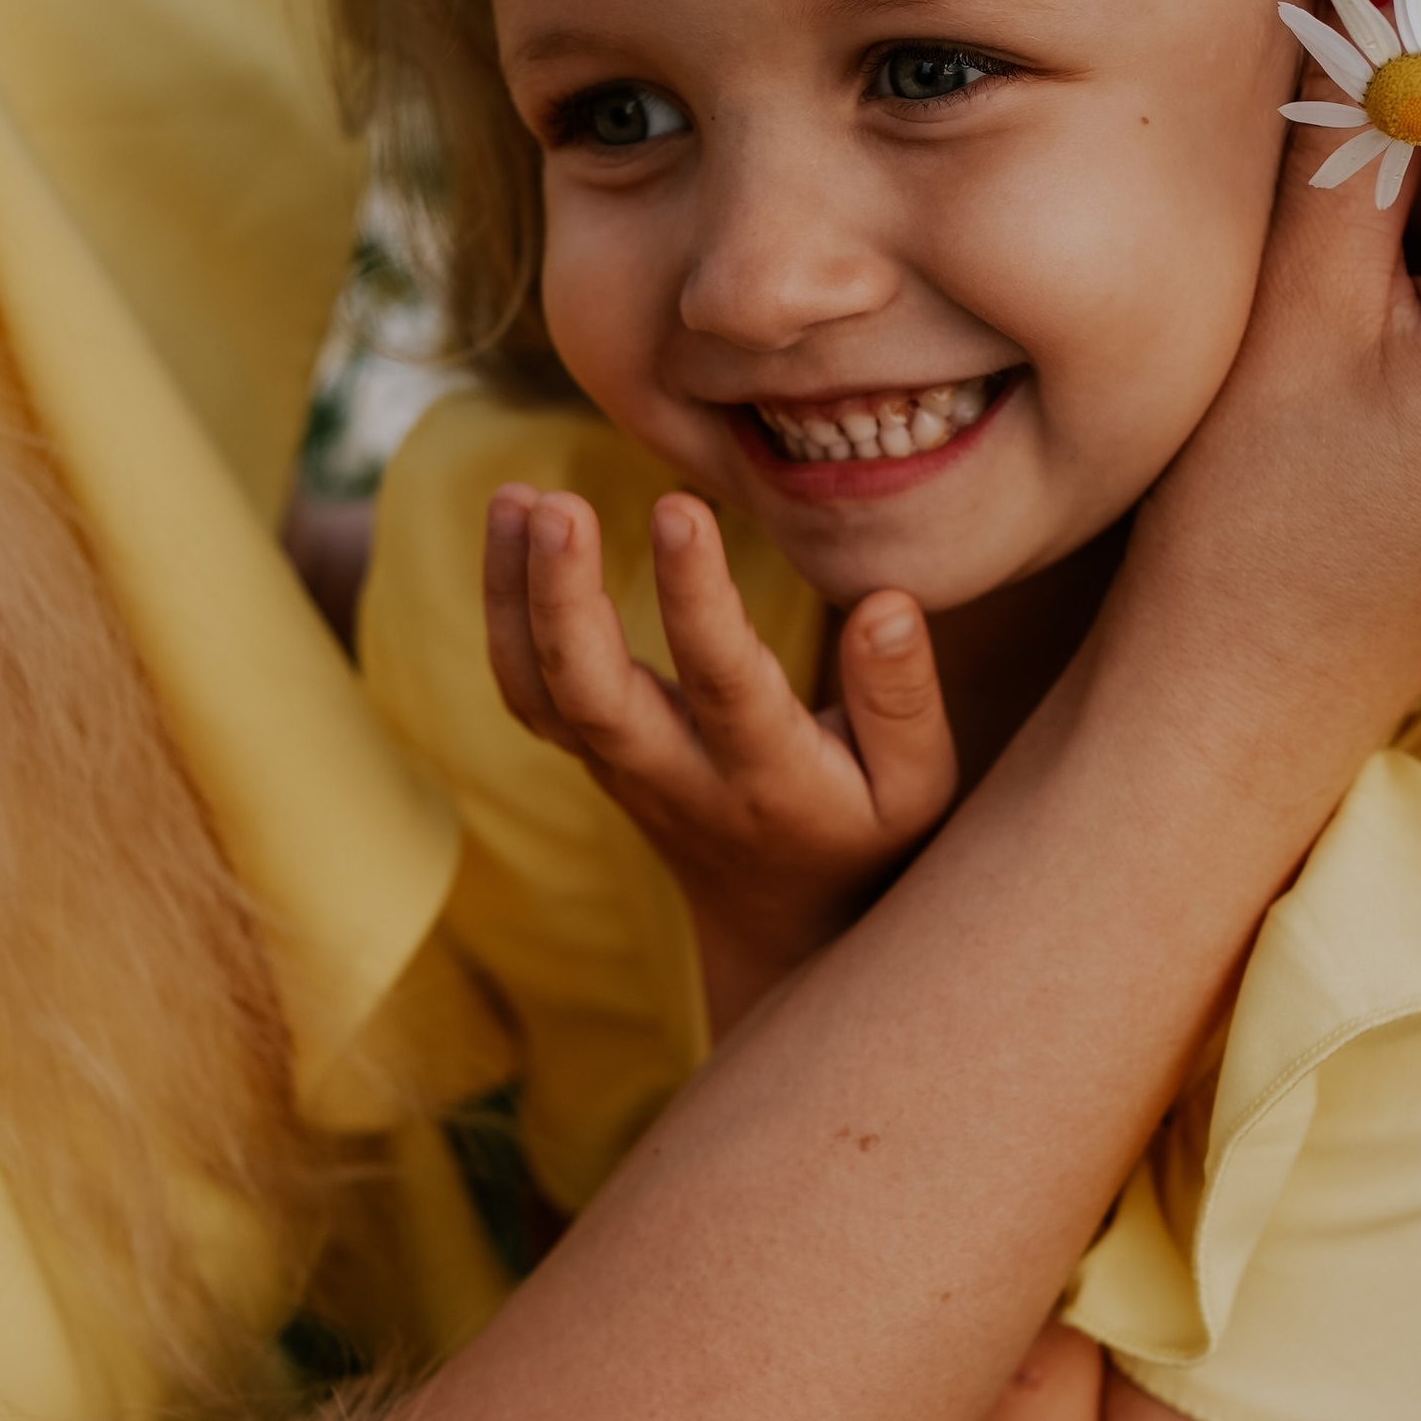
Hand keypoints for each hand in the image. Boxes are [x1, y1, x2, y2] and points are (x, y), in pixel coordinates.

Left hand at [485, 480, 958, 1031]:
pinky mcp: (594, 755)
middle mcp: (676, 776)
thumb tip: (887, 604)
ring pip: (541, 693)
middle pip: (593, 697)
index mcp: (766, 778)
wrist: (785, 924)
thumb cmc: (866, 834)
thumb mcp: (916, 786)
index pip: (722, 680)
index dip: (696, 596)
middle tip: (559, 504)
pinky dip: (504, 612)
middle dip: (564, 599)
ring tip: (517, 497)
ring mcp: (621, 769)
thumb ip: (902, 699)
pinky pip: (528, 691)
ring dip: (514, 595)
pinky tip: (513, 526)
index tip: (680, 505)